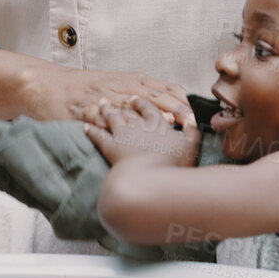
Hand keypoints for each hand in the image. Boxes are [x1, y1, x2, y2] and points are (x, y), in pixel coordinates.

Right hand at [17, 68, 194, 129]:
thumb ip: (143, 94)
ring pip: (132, 106)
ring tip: (169, 126)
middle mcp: (120, 87)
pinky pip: (103, 117)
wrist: (48, 86)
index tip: (198, 115)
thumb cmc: (85, 88)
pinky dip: (117, 122)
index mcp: (131, 81)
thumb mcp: (118, 84)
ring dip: (152, 116)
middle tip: (192, 123)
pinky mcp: (85, 111)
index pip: (165, 88)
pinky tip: (128, 132)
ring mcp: (103, 98)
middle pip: (154, 97)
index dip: (183, 101)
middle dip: (174, 109)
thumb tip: (173, 112)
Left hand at [85, 96, 201, 166]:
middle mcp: (138, 125)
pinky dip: (91, 130)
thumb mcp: (191, 146)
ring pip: (111, 117)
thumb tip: (193, 119)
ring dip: (105, 109)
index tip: (135, 99)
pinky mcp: (110, 147)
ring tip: (101, 104)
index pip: (148, 108)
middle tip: (114, 98)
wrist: (150, 179)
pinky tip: (85, 127)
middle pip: (127, 111)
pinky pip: (98, 135)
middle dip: (120, 104)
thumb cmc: (173, 164)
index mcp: (157, 123)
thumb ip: (192, 131)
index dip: (141, 103)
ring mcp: (122, 134)